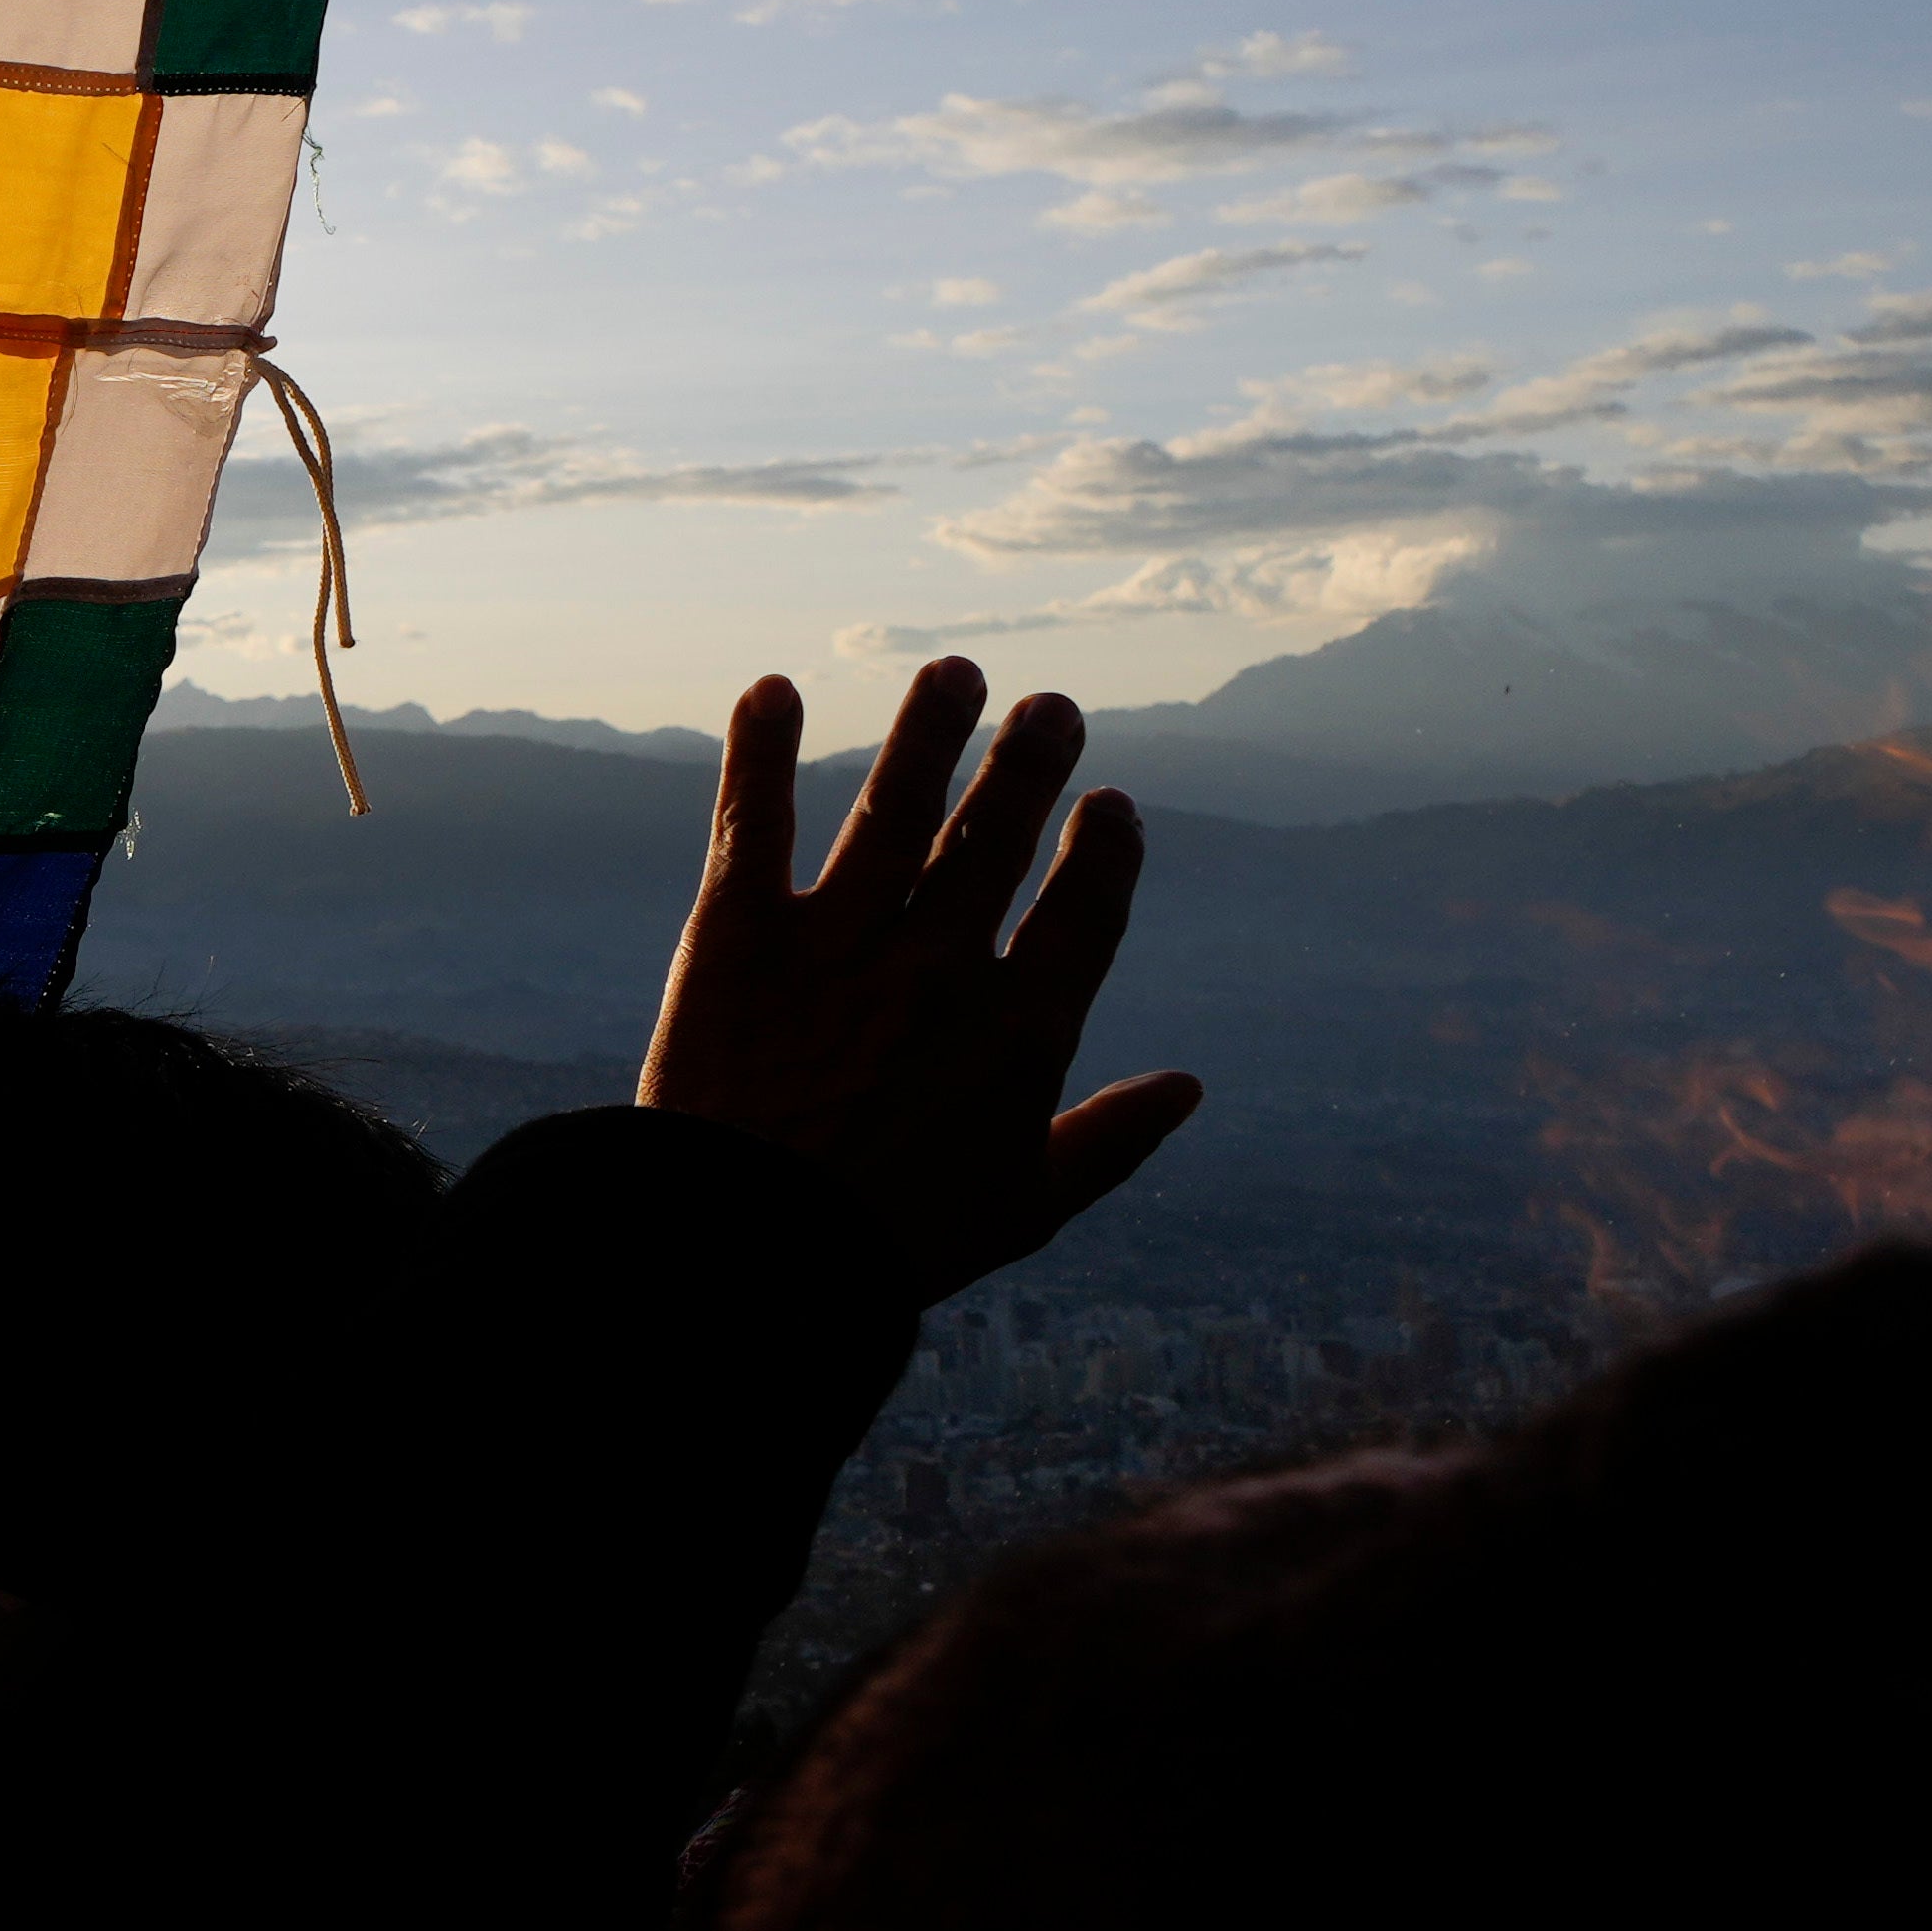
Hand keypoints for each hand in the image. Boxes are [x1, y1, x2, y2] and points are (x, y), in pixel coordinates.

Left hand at [638, 659, 1204, 1302]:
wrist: (746, 1255)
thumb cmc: (890, 1245)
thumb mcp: (1023, 1208)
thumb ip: (1110, 1141)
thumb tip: (1192, 1088)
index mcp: (1017, 1033)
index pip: (1080, 916)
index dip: (1102, 855)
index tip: (1111, 805)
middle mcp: (937, 970)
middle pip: (994, 841)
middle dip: (1027, 766)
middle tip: (1050, 707)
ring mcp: (840, 945)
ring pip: (893, 813)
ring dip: (927, 734)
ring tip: (956, 674)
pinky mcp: (739, 937)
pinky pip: (754, 826)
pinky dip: (761, 754)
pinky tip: (771, 689)